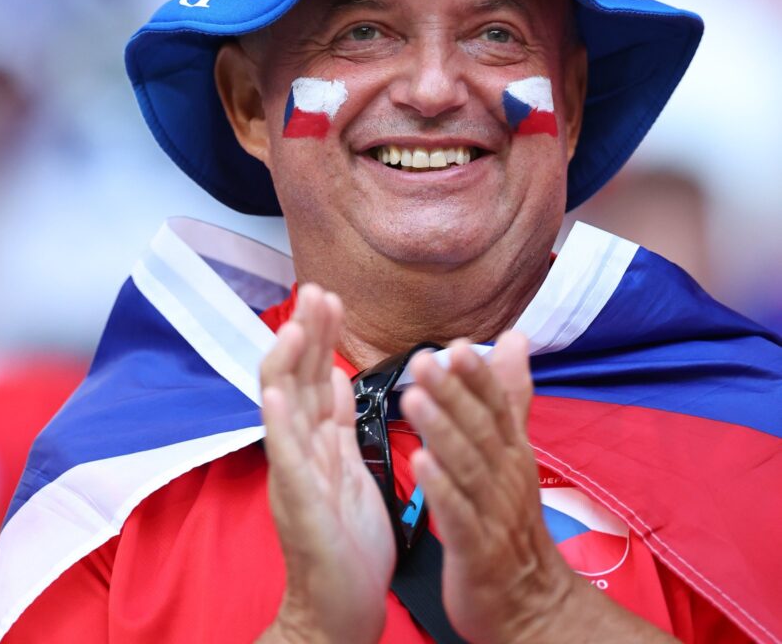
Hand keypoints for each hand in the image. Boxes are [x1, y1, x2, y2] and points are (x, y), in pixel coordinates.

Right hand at [257, 284, 395, 643]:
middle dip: (306, 332)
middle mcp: (299, 449)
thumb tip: (333, 374)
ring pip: (283, 406)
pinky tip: (276, 392)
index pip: (313, 373)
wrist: (339, 609)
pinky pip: (285, 456)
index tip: (331, 298)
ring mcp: (294, 473)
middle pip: (296, 377)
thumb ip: (337, 422)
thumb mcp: (348, 467)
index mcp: (318, 440)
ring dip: (288, 363)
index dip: (320, 335)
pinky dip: (278, 421)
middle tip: (316, 291)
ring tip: (296, 325)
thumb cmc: (347, 541)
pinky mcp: (298, 502)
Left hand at [400, 332, 574, 643]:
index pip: (497, 406)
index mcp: (511, 452)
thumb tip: (514, 338)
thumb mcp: (513, 452)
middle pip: (480, 429)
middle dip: (453, 393)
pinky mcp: (476, 550)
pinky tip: (420, 463)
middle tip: (424, 361)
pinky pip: (457, 515)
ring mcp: (492, 513)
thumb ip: (509, 395)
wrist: (528, 603)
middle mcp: (505, 476)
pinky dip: (440, 488)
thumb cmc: (510, 520)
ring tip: (414, 400)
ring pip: (467, 466)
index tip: (459, 345)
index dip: (479, 376)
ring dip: (442, 431)